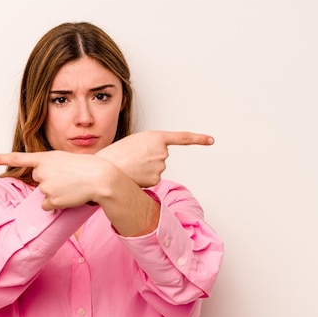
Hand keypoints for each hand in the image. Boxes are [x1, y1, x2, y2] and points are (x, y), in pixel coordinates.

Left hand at [0, 150, 114, 209]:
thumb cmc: (86, 167)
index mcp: (45, 158)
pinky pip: (47, 206)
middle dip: (49, 181)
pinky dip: (56, 204)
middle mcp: (42, 171)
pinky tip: (69, 197)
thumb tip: (44, 187)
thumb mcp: (65, 160)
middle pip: (38, 180)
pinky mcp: (51, 200)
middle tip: (66, 178)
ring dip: (55, 193)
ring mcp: (46, 186)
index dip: (0, 159)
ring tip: (71, 187)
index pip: (18, 158)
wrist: (100, 177)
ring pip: (43, 194)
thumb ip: (50, 167)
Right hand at [96, 130, 213, 186]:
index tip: (211, 140)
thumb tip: (157, 163)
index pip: (182, 138)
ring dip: (145, 169)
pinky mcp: (156, 179)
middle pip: (161, 157)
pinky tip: (134, 175)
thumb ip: (149, 147)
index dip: (198, 139)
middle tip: (133, 158)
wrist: (106, 168)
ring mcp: (161, 166)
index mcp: (156, 137)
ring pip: (156, 169)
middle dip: (149, 159)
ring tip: (131, 166)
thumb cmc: (116, 154)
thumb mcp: (134, 142)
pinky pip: (152, 179)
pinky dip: (144, 178)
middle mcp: (162, 151)